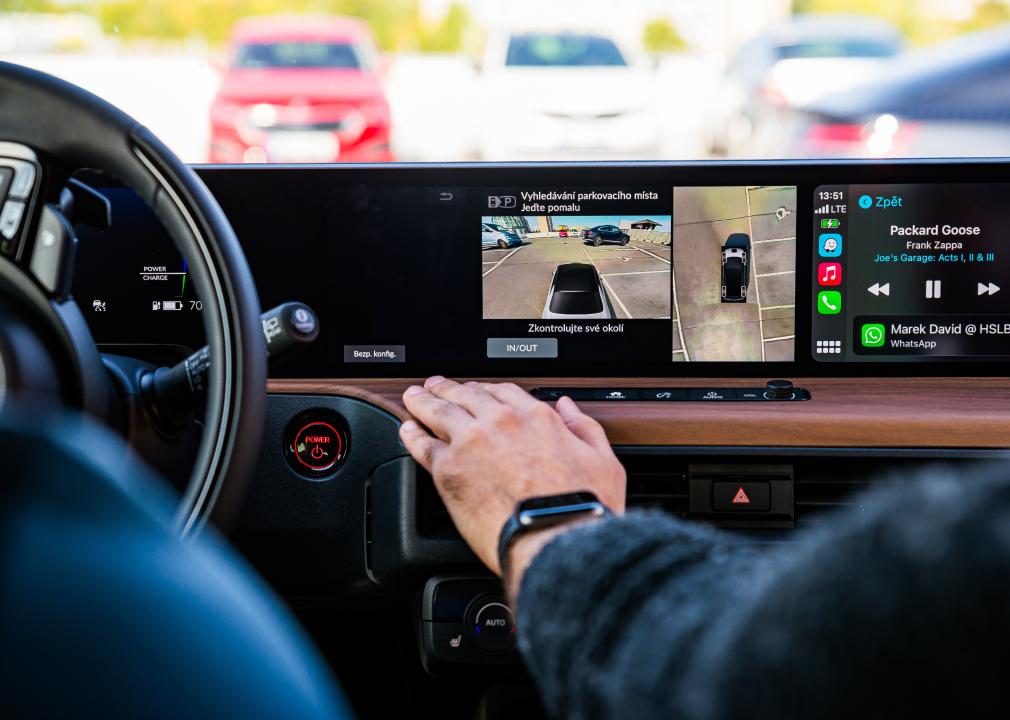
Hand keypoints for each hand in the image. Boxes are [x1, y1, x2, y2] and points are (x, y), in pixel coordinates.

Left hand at [399, 377, 625, 583]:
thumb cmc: (582, 508)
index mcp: (537, 418)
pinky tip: (408, 430)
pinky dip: (413, 434)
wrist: (554, 538)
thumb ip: (585, 427)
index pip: (504, 393)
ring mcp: (471, 442)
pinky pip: (423, 444)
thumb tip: (568, 408)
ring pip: (440, 412)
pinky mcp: (449, 469)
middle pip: (467, 395)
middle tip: (437, 386)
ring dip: (425, 401)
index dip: (488, 391)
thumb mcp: (604, 460)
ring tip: (415, 397)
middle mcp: (501, 422)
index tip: (480, 392)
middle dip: (450, 388)